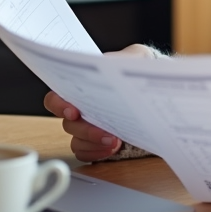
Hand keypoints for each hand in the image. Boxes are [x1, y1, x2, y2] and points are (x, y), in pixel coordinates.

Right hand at [42, 43, 157, 161]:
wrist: (154, 87)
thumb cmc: (137, 68)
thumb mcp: (135, 57)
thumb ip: (123, 58)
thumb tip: (112, 64)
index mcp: (80, 86)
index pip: (56, 97)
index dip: (59, 105)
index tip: (74, 111)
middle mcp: (79, 108)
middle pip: (68, 124)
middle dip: (86, 130)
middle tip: (105, 132)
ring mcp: (86, 126)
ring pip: (76, 141)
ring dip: (93, 143)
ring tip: (115, 142)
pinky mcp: (96, 142)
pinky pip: (85, 153)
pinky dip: (96, 153)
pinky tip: (112, 149)